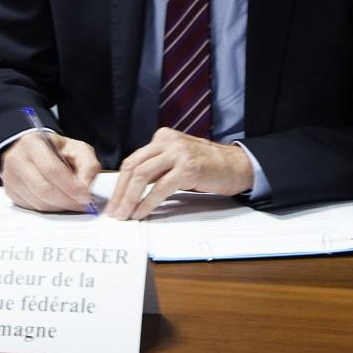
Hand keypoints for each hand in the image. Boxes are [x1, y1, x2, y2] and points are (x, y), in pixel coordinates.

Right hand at [0, 132, 100, 212]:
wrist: (33, 150)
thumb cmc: (55, 149)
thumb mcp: (76, 148)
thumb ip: (88, 165)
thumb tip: (86, 187)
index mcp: (32, 143)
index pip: (52, 170)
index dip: (71, 186)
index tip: (86, 196)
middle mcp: (16, 159)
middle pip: (44, 189)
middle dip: (67, 201)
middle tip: (82, 204)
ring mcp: (10, 177)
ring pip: (38, 202)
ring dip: (60, 207)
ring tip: (73, 202)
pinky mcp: (10, 191)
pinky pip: (32, 207)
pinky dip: (49, 209)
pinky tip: (59, 202)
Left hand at [105, 128, 254, 220]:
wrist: (238, 165)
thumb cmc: (209, 166)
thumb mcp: (178, 159)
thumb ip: (158, 167)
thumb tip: (132, 190)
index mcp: (163, 137)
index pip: (133, 160)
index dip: (120, 183)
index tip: (114, 202)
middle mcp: (168, 141)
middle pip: (133, 166)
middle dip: (120, 192)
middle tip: (114, 212)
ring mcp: (178, 153)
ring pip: (142, 175)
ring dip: (129, 199)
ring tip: (124, 215)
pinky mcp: (188, 168)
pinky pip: (159, 188)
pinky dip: (147, 203)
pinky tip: (141, 213)